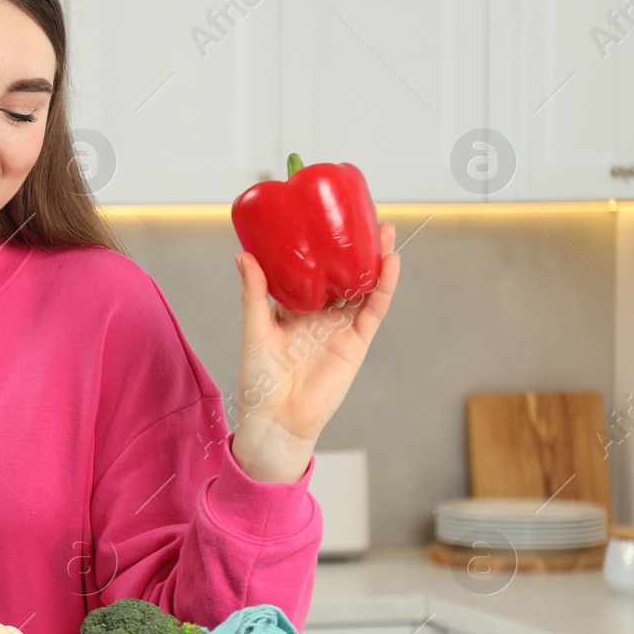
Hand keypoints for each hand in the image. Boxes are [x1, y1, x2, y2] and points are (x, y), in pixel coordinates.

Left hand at [230, 222, 400, 482]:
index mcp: (292, 307)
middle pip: (342, 272)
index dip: (319, 246)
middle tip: (363, 215)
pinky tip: (390, 264)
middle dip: (354, 247)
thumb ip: (254, 293)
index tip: (324, 216)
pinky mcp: (356, 342)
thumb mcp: (254, 328)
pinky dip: (383, 287)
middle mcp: (319, 314)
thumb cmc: (259, 379)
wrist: (276, 419)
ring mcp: (340, 327)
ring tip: (383, 230)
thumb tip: (243, 254)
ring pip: (362, 286)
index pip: (309, 268)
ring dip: (375, 260)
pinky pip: (373, 310)